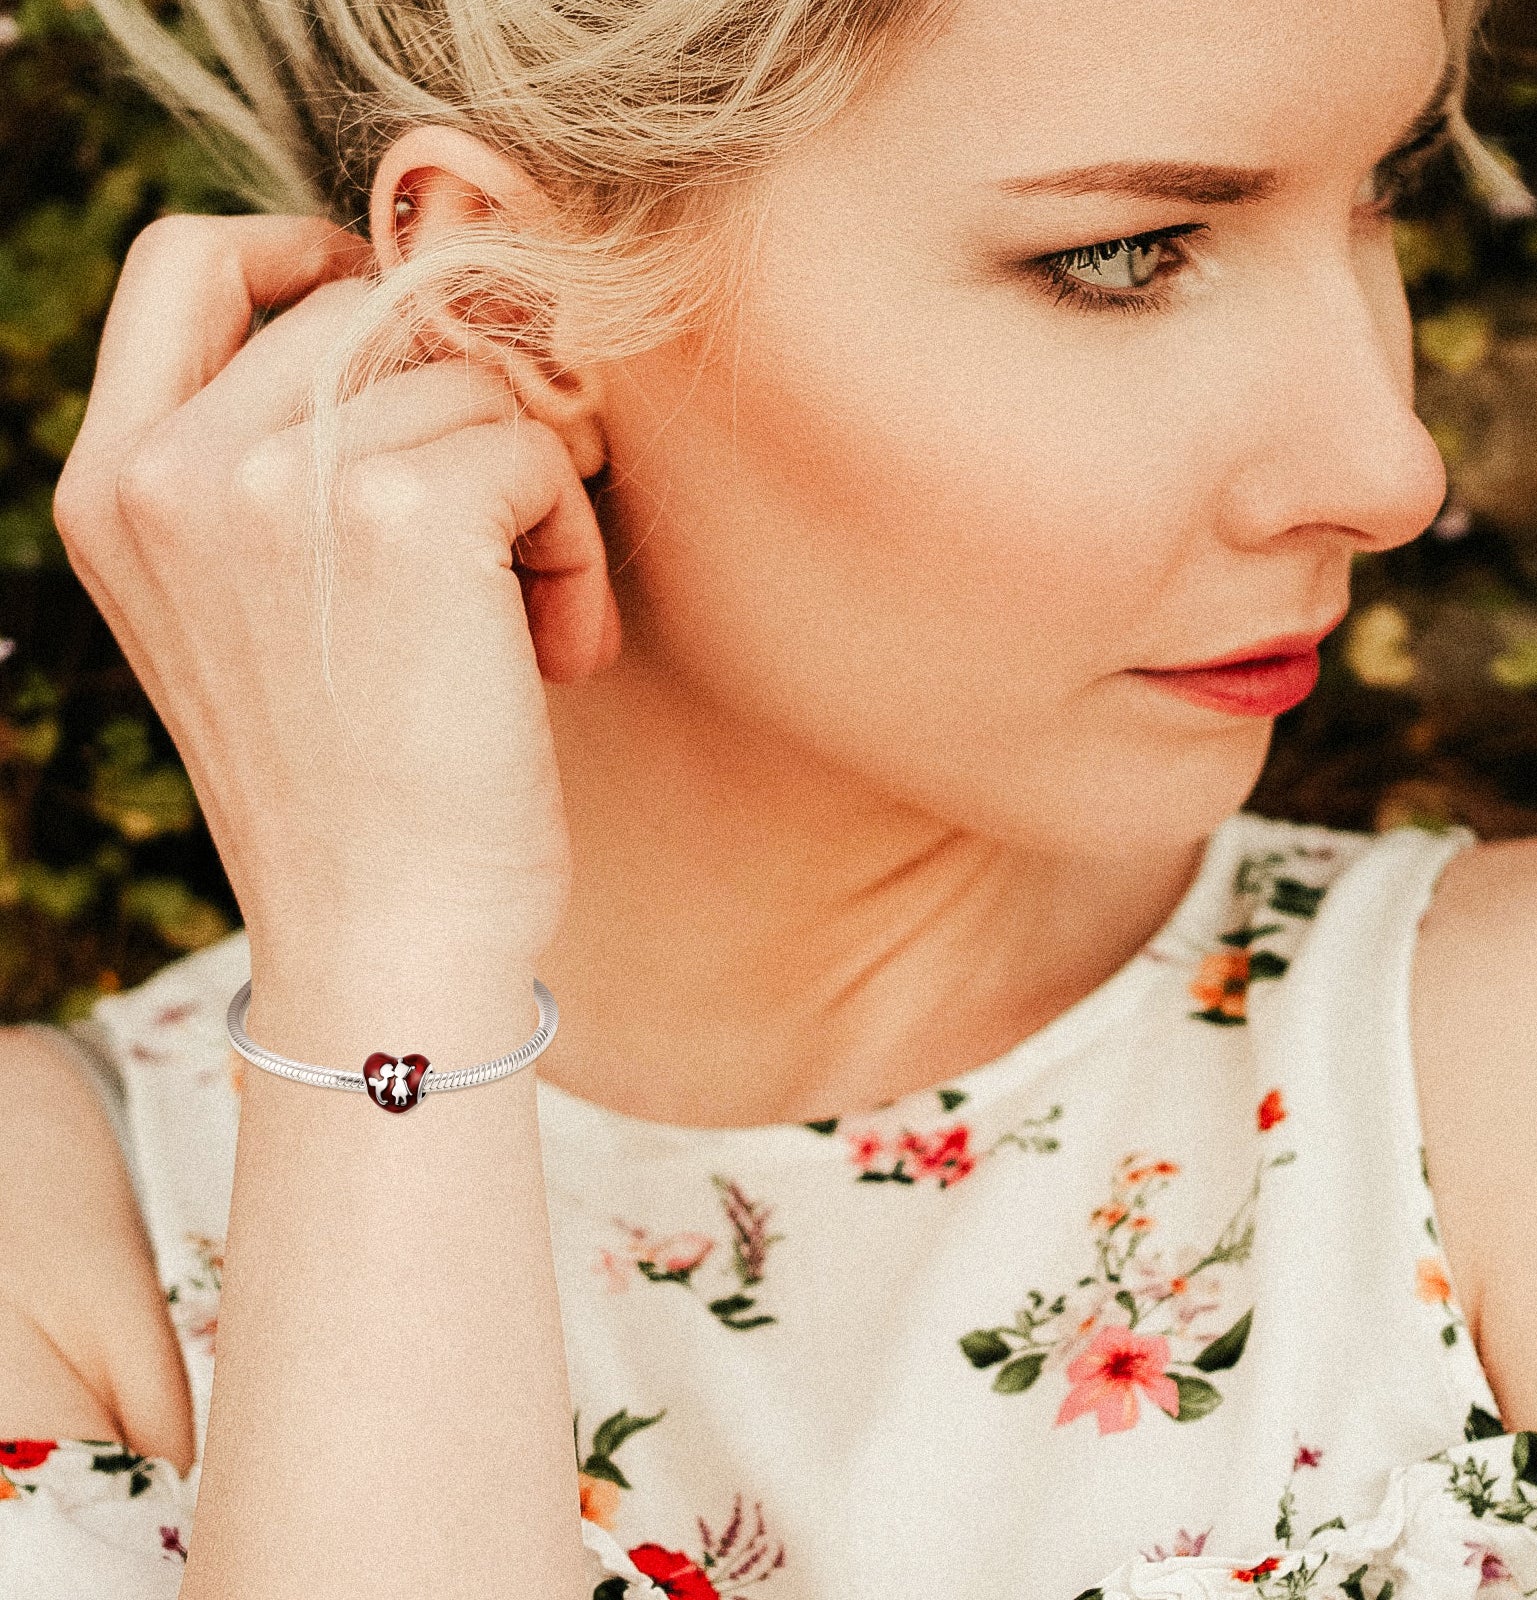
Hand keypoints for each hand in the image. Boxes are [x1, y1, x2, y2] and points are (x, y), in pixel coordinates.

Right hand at [53, 214, 618, 969]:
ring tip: (532, 624)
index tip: (404, 326)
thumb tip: (414, 322)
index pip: (184, 262)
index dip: (307, 256)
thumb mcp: (252, 615)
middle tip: (508, 533)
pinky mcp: (401, 514)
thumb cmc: (355, 789)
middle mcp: (172, 467)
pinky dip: (575, 543)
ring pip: (473, 386)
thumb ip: (278, 469)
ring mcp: (275, 482)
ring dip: (536, 494)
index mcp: (115, 485)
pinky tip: (561, 648)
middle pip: (368, 314)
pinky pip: (536, 451)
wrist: (390, 934)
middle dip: (465, 408)